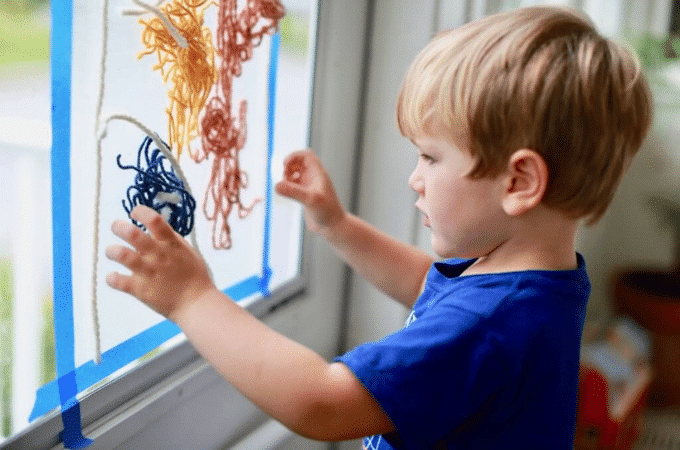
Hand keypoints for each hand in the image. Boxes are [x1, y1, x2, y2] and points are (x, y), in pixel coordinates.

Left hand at [105, 205, 216, 321]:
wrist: (196, 304)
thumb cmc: (195, 277)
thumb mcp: (188, 252)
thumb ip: (172, 240)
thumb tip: (156, 229)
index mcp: (171, 244)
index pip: (153, 219)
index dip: (140, 211)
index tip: (135, 212)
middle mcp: (158, 255)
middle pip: (131, 233)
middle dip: (119, 227)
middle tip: (117, 227)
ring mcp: (147, 272)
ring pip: (120, 254)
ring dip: (112, 251)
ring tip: (113, 252)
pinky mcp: (139, 289)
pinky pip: (116, 281)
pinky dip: (111, 278)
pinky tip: (114, 276)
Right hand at [275, 149, 345, 234]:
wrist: (332, 227)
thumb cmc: (327, 212)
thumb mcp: (310, 200)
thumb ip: (293, 192)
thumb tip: (276, 185)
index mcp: (318, 173)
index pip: (306, 155)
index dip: (294, 156)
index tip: (285, 165)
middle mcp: (314, 177)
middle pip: (299, 161)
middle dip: (289, 166)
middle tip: (285, 176)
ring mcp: (309, 186)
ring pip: (296, 173)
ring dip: (287, 175)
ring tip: (285, 184)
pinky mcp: (305, 195)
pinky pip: (294, 184)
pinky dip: (288, 185)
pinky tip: (286, 192)